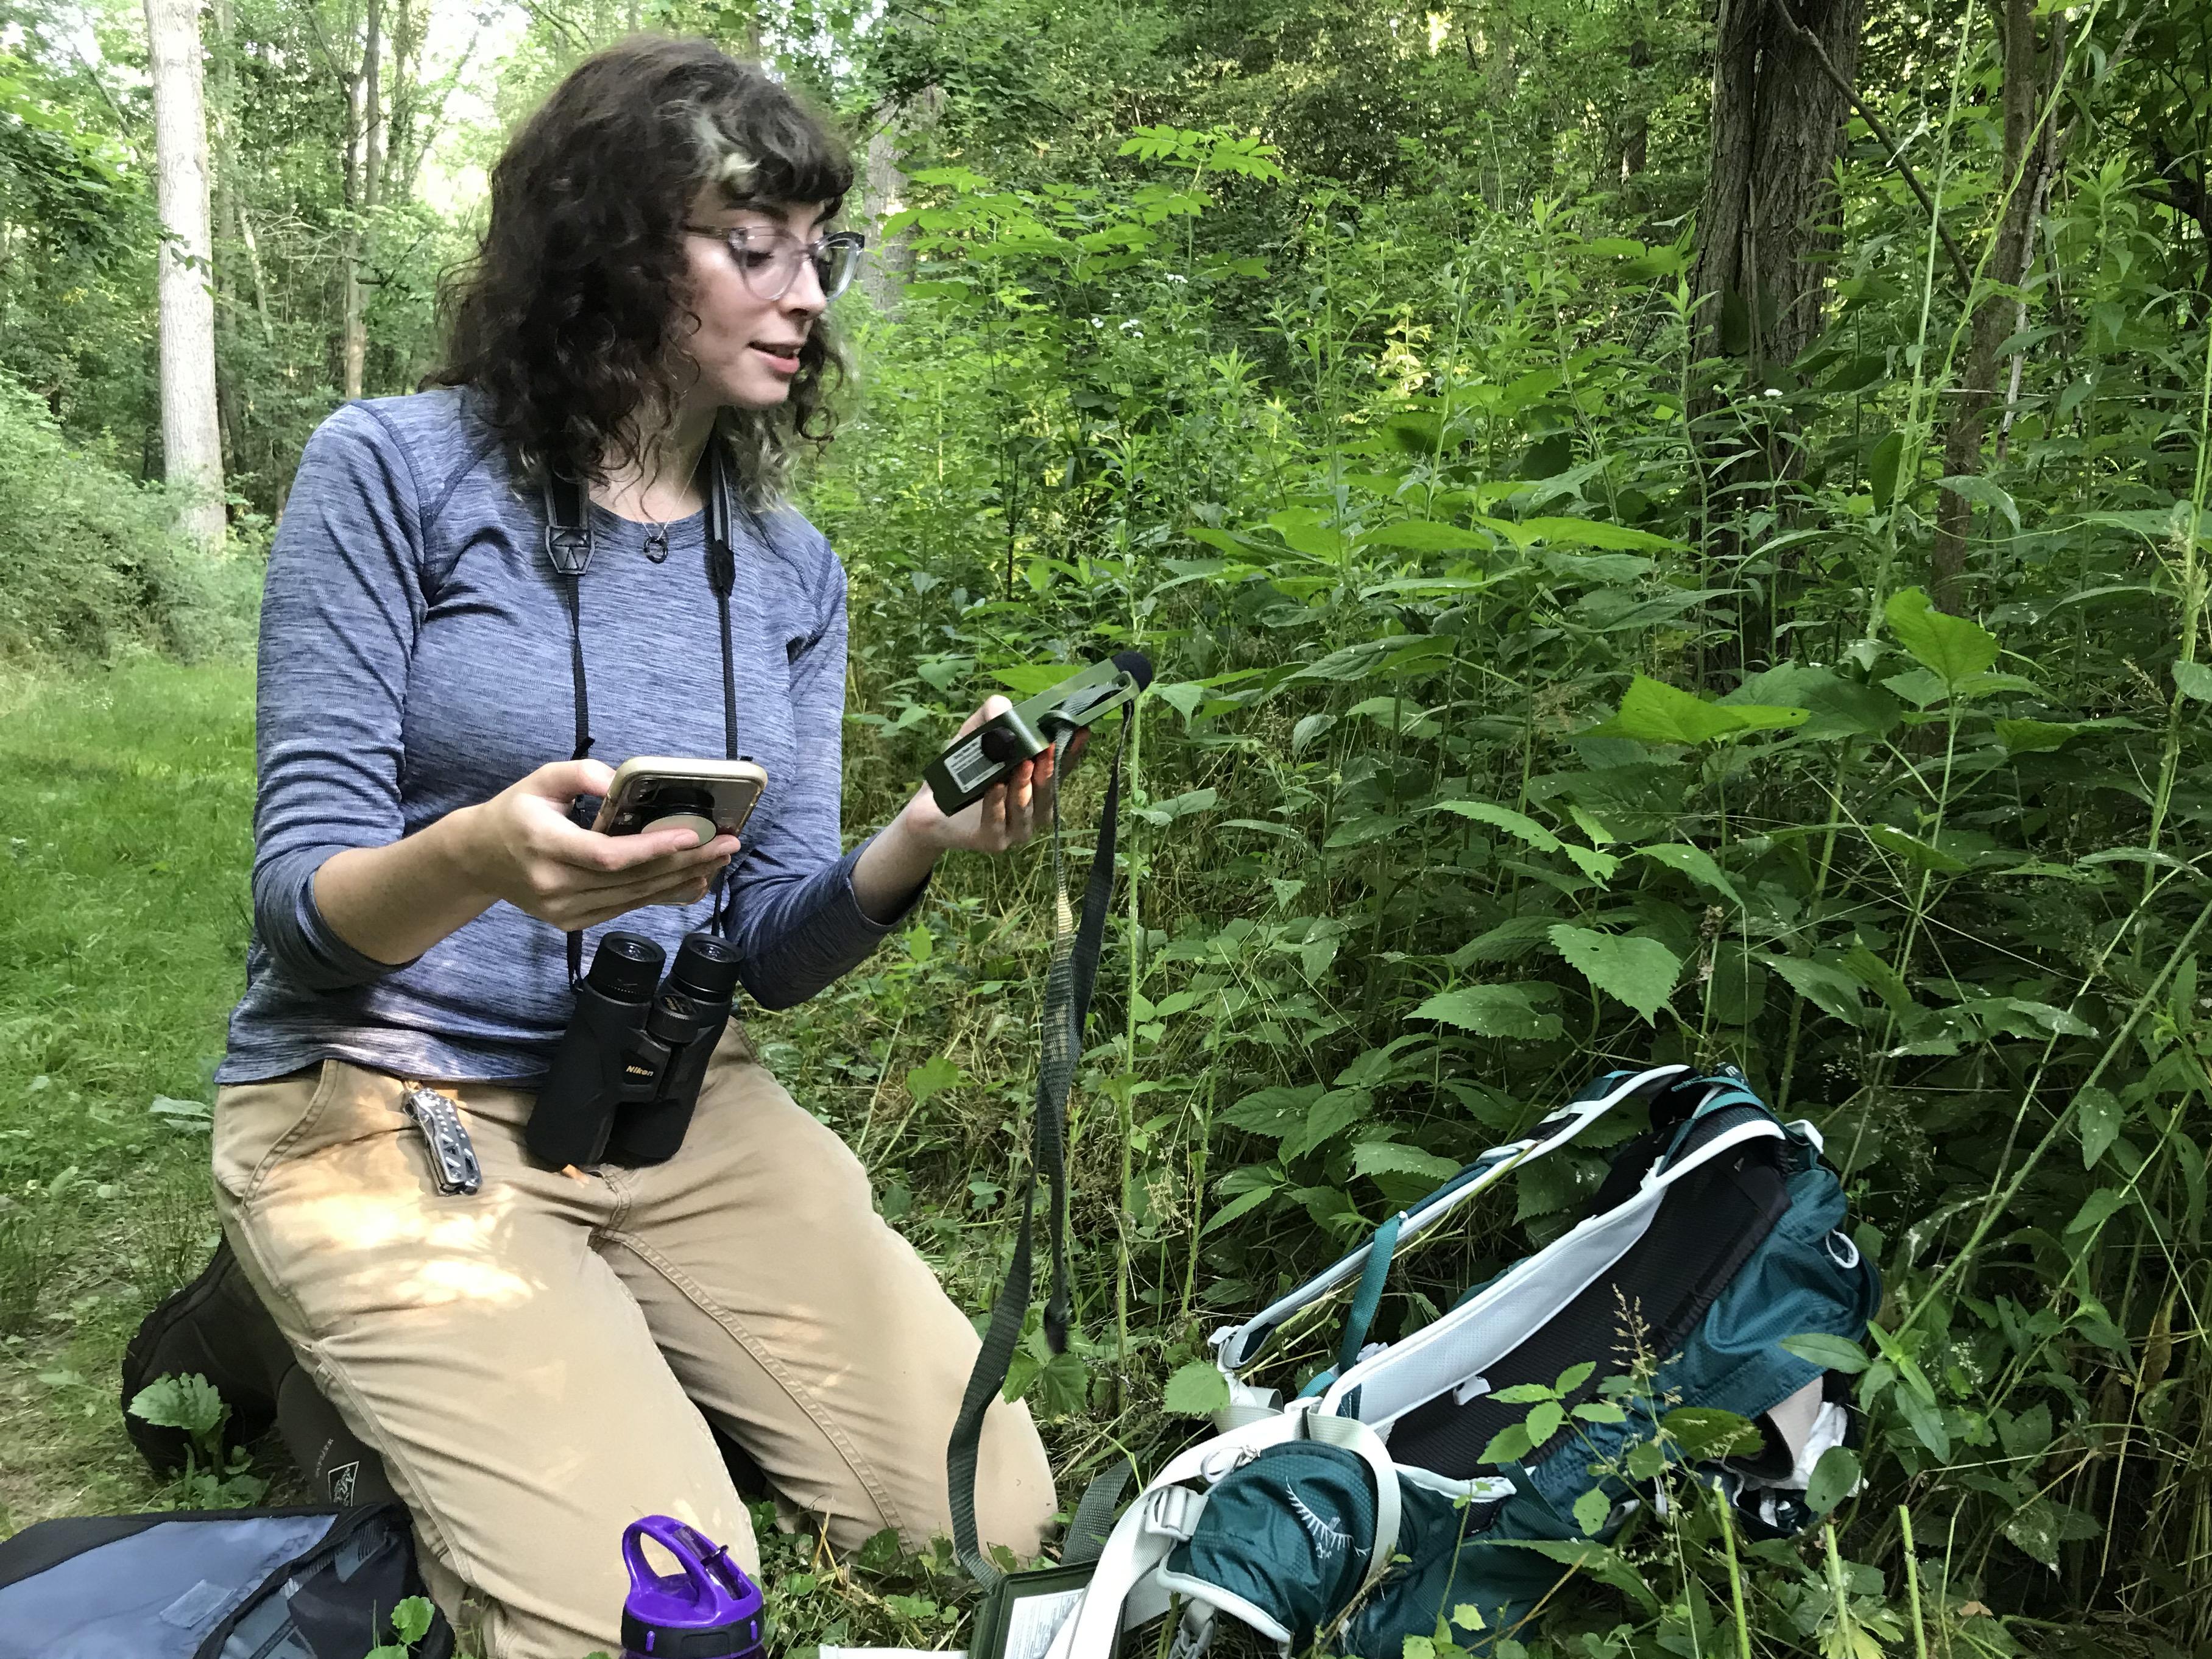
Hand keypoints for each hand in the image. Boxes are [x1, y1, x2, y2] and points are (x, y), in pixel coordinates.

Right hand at [447, 758, 741, 932]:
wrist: (479, 858)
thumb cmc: (516, 812)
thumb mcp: (540, 780)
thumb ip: (581, 773)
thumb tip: (621, 778)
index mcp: (543, 845)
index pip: (606, 855)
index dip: (652, 848)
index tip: (693, 834)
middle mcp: (553, 884)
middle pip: (630, 880)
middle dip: (685, 862)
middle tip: (727, 844)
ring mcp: (562, 910)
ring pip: (633, 898)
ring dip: (681, 880)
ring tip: (719, 860)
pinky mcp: (572, 922)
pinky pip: (625, 909)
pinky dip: (661, 895)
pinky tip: (693, 881)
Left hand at [849, 697, 1088, 922]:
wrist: (927, 807)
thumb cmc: (960, 770)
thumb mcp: (975, 735)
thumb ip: (992, 717)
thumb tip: (1005, 708)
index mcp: (1036, 786)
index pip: (1061, 770)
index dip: (1073, 752)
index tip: (1082, 730)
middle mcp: (1032, 810)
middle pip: (1048, 793)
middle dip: (1049, 770)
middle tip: (1048, 749)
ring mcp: (1015, 829)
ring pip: (1026, 810)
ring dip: (1025, 787)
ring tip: (1022, 765)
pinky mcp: (992, 841)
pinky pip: (997, 823)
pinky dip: (997, 805)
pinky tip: (995, 787)